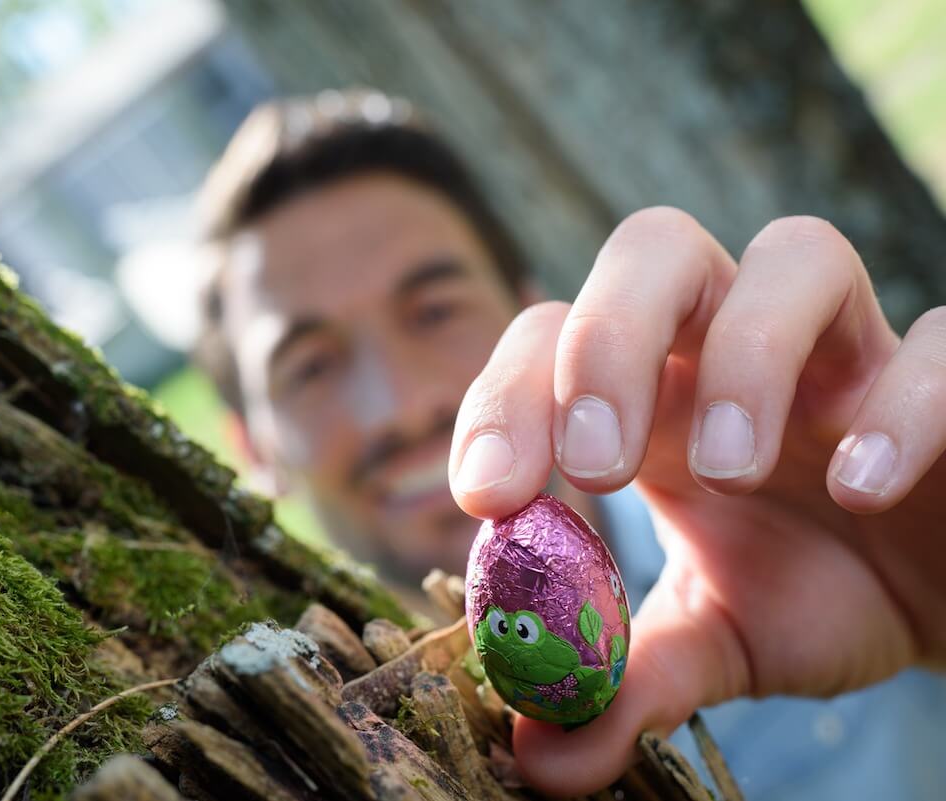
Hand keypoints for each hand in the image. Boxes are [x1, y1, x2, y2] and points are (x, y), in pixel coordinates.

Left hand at [447, 207, 945, 794]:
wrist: (943, 596)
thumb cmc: (816, 590)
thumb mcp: (714, 641)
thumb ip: (632, 683)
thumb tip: (540, 758)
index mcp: (656, 395)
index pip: (551, 341)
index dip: (505, 399)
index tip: (485, 497)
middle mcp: (738, 344)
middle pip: (654, 253)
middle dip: (607, 343)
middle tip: (594, 467)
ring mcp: (851, 349)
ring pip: (793, 255)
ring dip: (745, 355)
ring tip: (730, 471)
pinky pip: (941, 344)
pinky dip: (901, 404)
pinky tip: (862, 488)